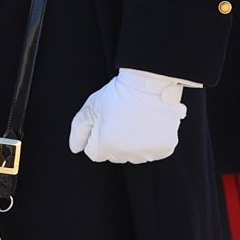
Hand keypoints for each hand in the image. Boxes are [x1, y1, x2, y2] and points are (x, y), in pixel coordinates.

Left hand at [68, 67, 187, 163]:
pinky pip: (153, 152)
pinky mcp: (165, 148)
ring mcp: (148, 152)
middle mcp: (127, 153)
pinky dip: (151, 142)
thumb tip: (75, 149)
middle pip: (114, 155)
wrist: (149, 84)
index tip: (105, 121)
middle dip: (113, 141)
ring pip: (134, 155)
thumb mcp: (91, 108)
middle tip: (121, 119)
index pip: (94, 153)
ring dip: (133, 144)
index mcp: (106, 145)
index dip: (96, 136)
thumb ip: (78, 131)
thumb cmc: (117, 94)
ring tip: (135, 121)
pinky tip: (149, 125)